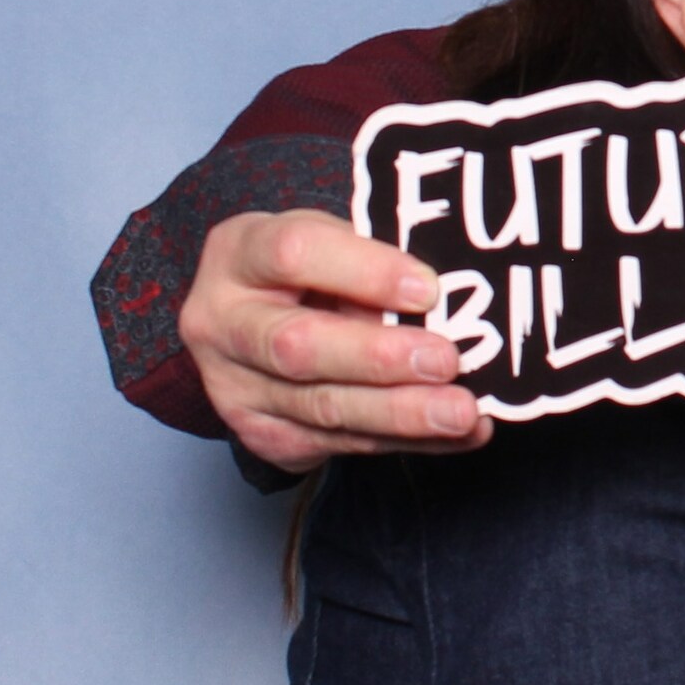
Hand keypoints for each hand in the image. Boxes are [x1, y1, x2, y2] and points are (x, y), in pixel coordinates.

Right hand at [179, 209, 487, 470]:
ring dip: (401, 414)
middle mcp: (223, 323)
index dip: (365, 271)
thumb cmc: (308, 269)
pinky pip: (340, 443)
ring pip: (321, 408)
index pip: (295, 253)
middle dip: (379, 358)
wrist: (253, 321)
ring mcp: (235, 387)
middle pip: (296, 346)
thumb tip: (446, 303)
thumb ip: (374, 263)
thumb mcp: (332, 241)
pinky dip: (406, 440)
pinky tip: (454, 435)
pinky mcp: (262, 435)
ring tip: (462, 412)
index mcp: (239, 252)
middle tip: (445, 361)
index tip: (429, 288)